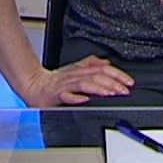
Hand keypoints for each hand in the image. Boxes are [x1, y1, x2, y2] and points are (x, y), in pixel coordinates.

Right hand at [19, 55, 134, 106]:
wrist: (33, 85)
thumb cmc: (54, 80)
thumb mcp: (74, 69)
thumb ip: (90, 64)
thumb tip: (106, 62)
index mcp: (80, 71)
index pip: (102, 69)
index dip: (117, 74)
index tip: (129, 82)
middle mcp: (74, 76)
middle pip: (95, 76)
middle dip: (111, 83)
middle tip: (124, 90)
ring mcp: (65, 85)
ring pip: (84, 84)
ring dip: (98, 88)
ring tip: (110, 93)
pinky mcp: (55, 95)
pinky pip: (66, 96)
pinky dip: (75, 97)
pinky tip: (84, 100)